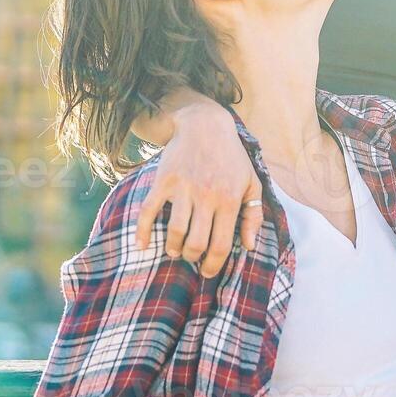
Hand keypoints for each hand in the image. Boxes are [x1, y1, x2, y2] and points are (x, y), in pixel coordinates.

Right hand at [134, 102, 260, 276]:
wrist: (204, 125)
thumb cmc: (231, 158)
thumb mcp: (251, 183)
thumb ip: (253, 215)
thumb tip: (250, 246)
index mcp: (229, 199)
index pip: (220, 245)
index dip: (213, 265)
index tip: (208, 271)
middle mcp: (206, 196)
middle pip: (196, 243)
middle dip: (193, 258)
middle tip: (192, 257)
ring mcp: (183, 188)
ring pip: (175, 232)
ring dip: (173, 248)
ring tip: (175, 251)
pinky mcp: (163, 181)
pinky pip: (148, 211)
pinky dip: (142, 232)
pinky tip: (142, 245)